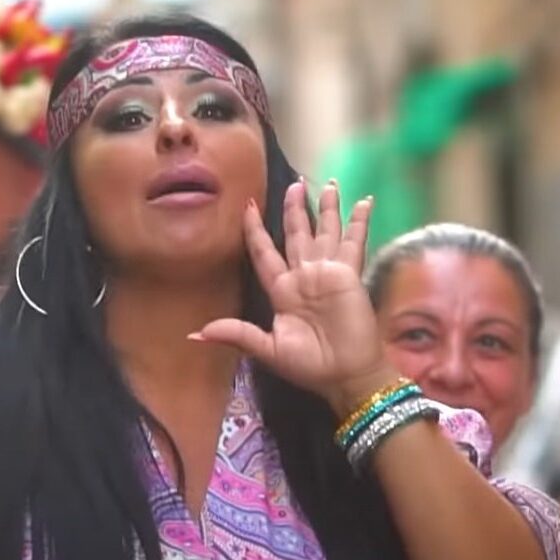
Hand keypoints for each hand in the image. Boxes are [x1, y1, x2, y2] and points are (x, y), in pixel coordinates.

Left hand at [194, 180, 397, 414]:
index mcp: (281, 290)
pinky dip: (359, 222)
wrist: (345, 375)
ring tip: (326, 184)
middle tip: (294, 184)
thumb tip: (195, 336)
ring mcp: (328, 272)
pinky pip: (354, 241)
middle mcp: (303, 276)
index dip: (255, 230)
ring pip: (325, 231)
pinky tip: (365, 202)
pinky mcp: (349, 273)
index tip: (248, 207)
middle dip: (294, 209)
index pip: (264, 251)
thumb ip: (237, 335)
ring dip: (326, 208)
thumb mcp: (268, 350)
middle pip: (295, 233)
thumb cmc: (309, 365)